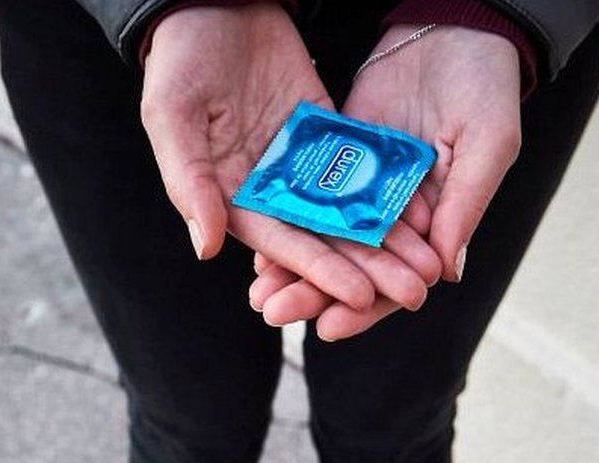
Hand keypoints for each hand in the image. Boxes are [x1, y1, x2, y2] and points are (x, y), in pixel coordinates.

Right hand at [141, 5, 439, 311]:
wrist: (213, 1)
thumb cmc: (180, 59)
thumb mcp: (173, 117)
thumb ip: (190, 182)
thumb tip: (207, 247)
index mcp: (233, 194)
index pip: (283, 244)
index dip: (322, 272)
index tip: (363, 297)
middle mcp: (271, 186)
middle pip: (326, 236)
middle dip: (369, 267)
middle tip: (413, 293)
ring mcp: (301, 159)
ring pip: (349, 208)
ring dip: (386, 238)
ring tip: (426, 265)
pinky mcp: (325, 128)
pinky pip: (360, 163)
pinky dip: (388, 188)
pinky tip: (421, 210)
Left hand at [250, 24, 522, 339]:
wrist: (454, 28)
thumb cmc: (486, 90)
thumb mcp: (486, 146)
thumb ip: (465, 205)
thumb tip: (446, 272)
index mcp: (436, 222)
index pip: (396, 279)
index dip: (365, 307)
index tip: (330, 327)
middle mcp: (396, 212)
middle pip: (351, 265)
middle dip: (314, 293)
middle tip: (276, 313)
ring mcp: (365, 184)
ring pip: (325, 236)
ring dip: (293, 264)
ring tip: (259, 290)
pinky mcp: (340, 152)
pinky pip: (310, 193)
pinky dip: (288, 217)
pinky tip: (258, 240)